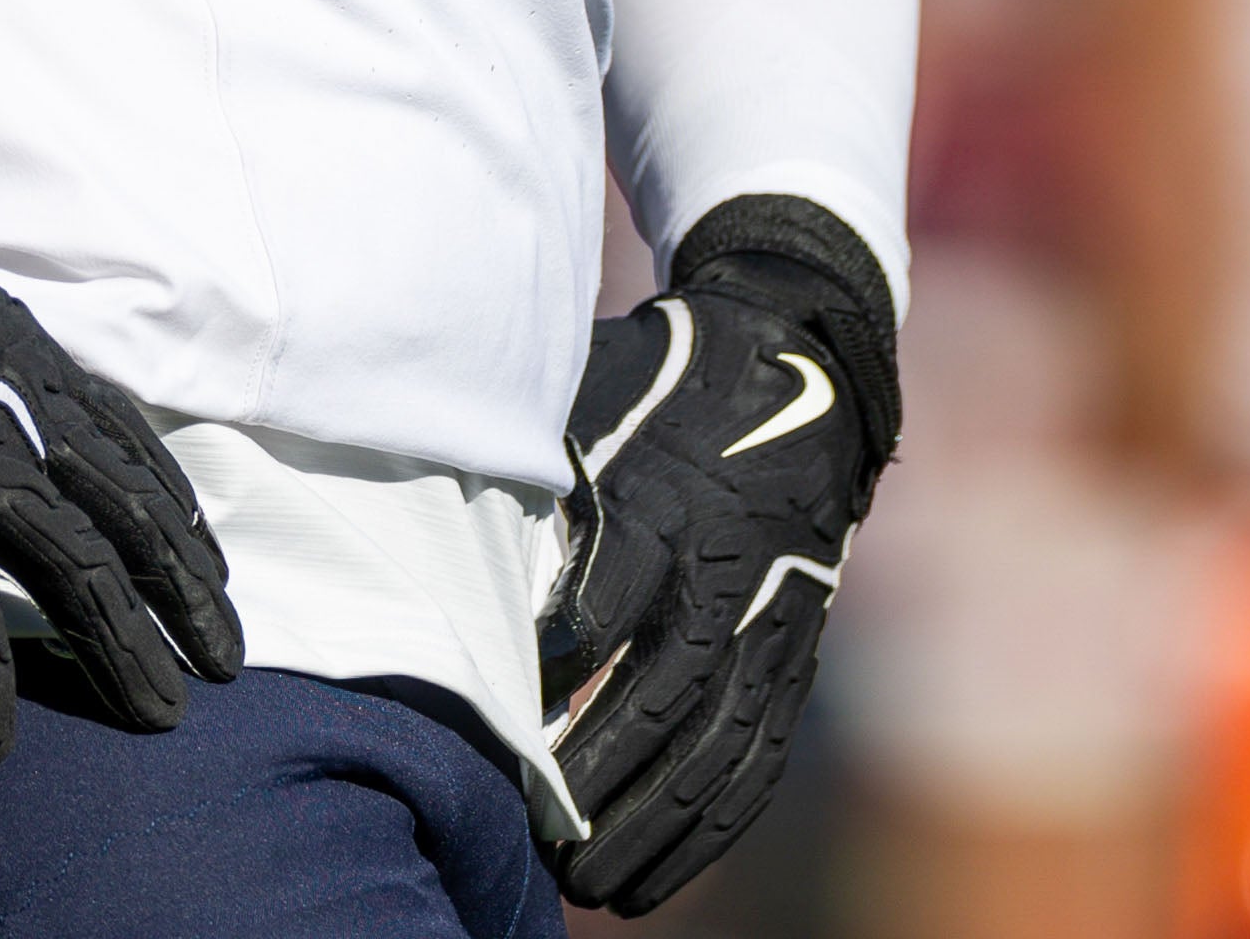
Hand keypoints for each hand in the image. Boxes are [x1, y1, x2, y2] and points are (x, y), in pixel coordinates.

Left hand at [538, 200, 901, 914]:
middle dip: (601, 782)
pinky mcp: (798, 653)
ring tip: (588, 885)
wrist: (798, 365)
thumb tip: (451, 547)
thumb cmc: (660, 387)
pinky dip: (710, 830)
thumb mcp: (589, 401)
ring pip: (719, 747)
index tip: (502, 722)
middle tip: (541, 846)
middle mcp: (729, 570)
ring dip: (653, 826)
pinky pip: (759, 757)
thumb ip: (534, 477)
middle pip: (668, 696)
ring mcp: (774, 618)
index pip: (605, 607)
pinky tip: (656, 878)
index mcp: (667, 502)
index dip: (553, 674)